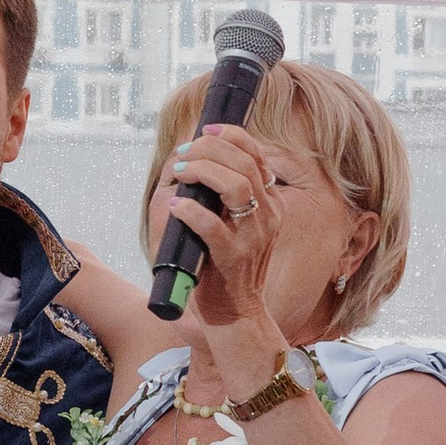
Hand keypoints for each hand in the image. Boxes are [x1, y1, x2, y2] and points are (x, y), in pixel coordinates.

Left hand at [148, 124, 282, 351]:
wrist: (234, 314)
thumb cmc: (222, 267)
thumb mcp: (229, 225)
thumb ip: (217, 195)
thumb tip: (187, 161)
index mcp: (269, 203)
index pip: (256, 155)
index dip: (230, 135)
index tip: (205, 129)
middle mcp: (267, 216)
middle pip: (244, 163)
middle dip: (209, 149)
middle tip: (183, 156)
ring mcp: (253, 238)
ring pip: (235, 186)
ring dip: (202, 171)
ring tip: (179, 173)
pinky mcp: (233, 259)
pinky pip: (212, 226)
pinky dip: (190, 211)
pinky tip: (176, 206)